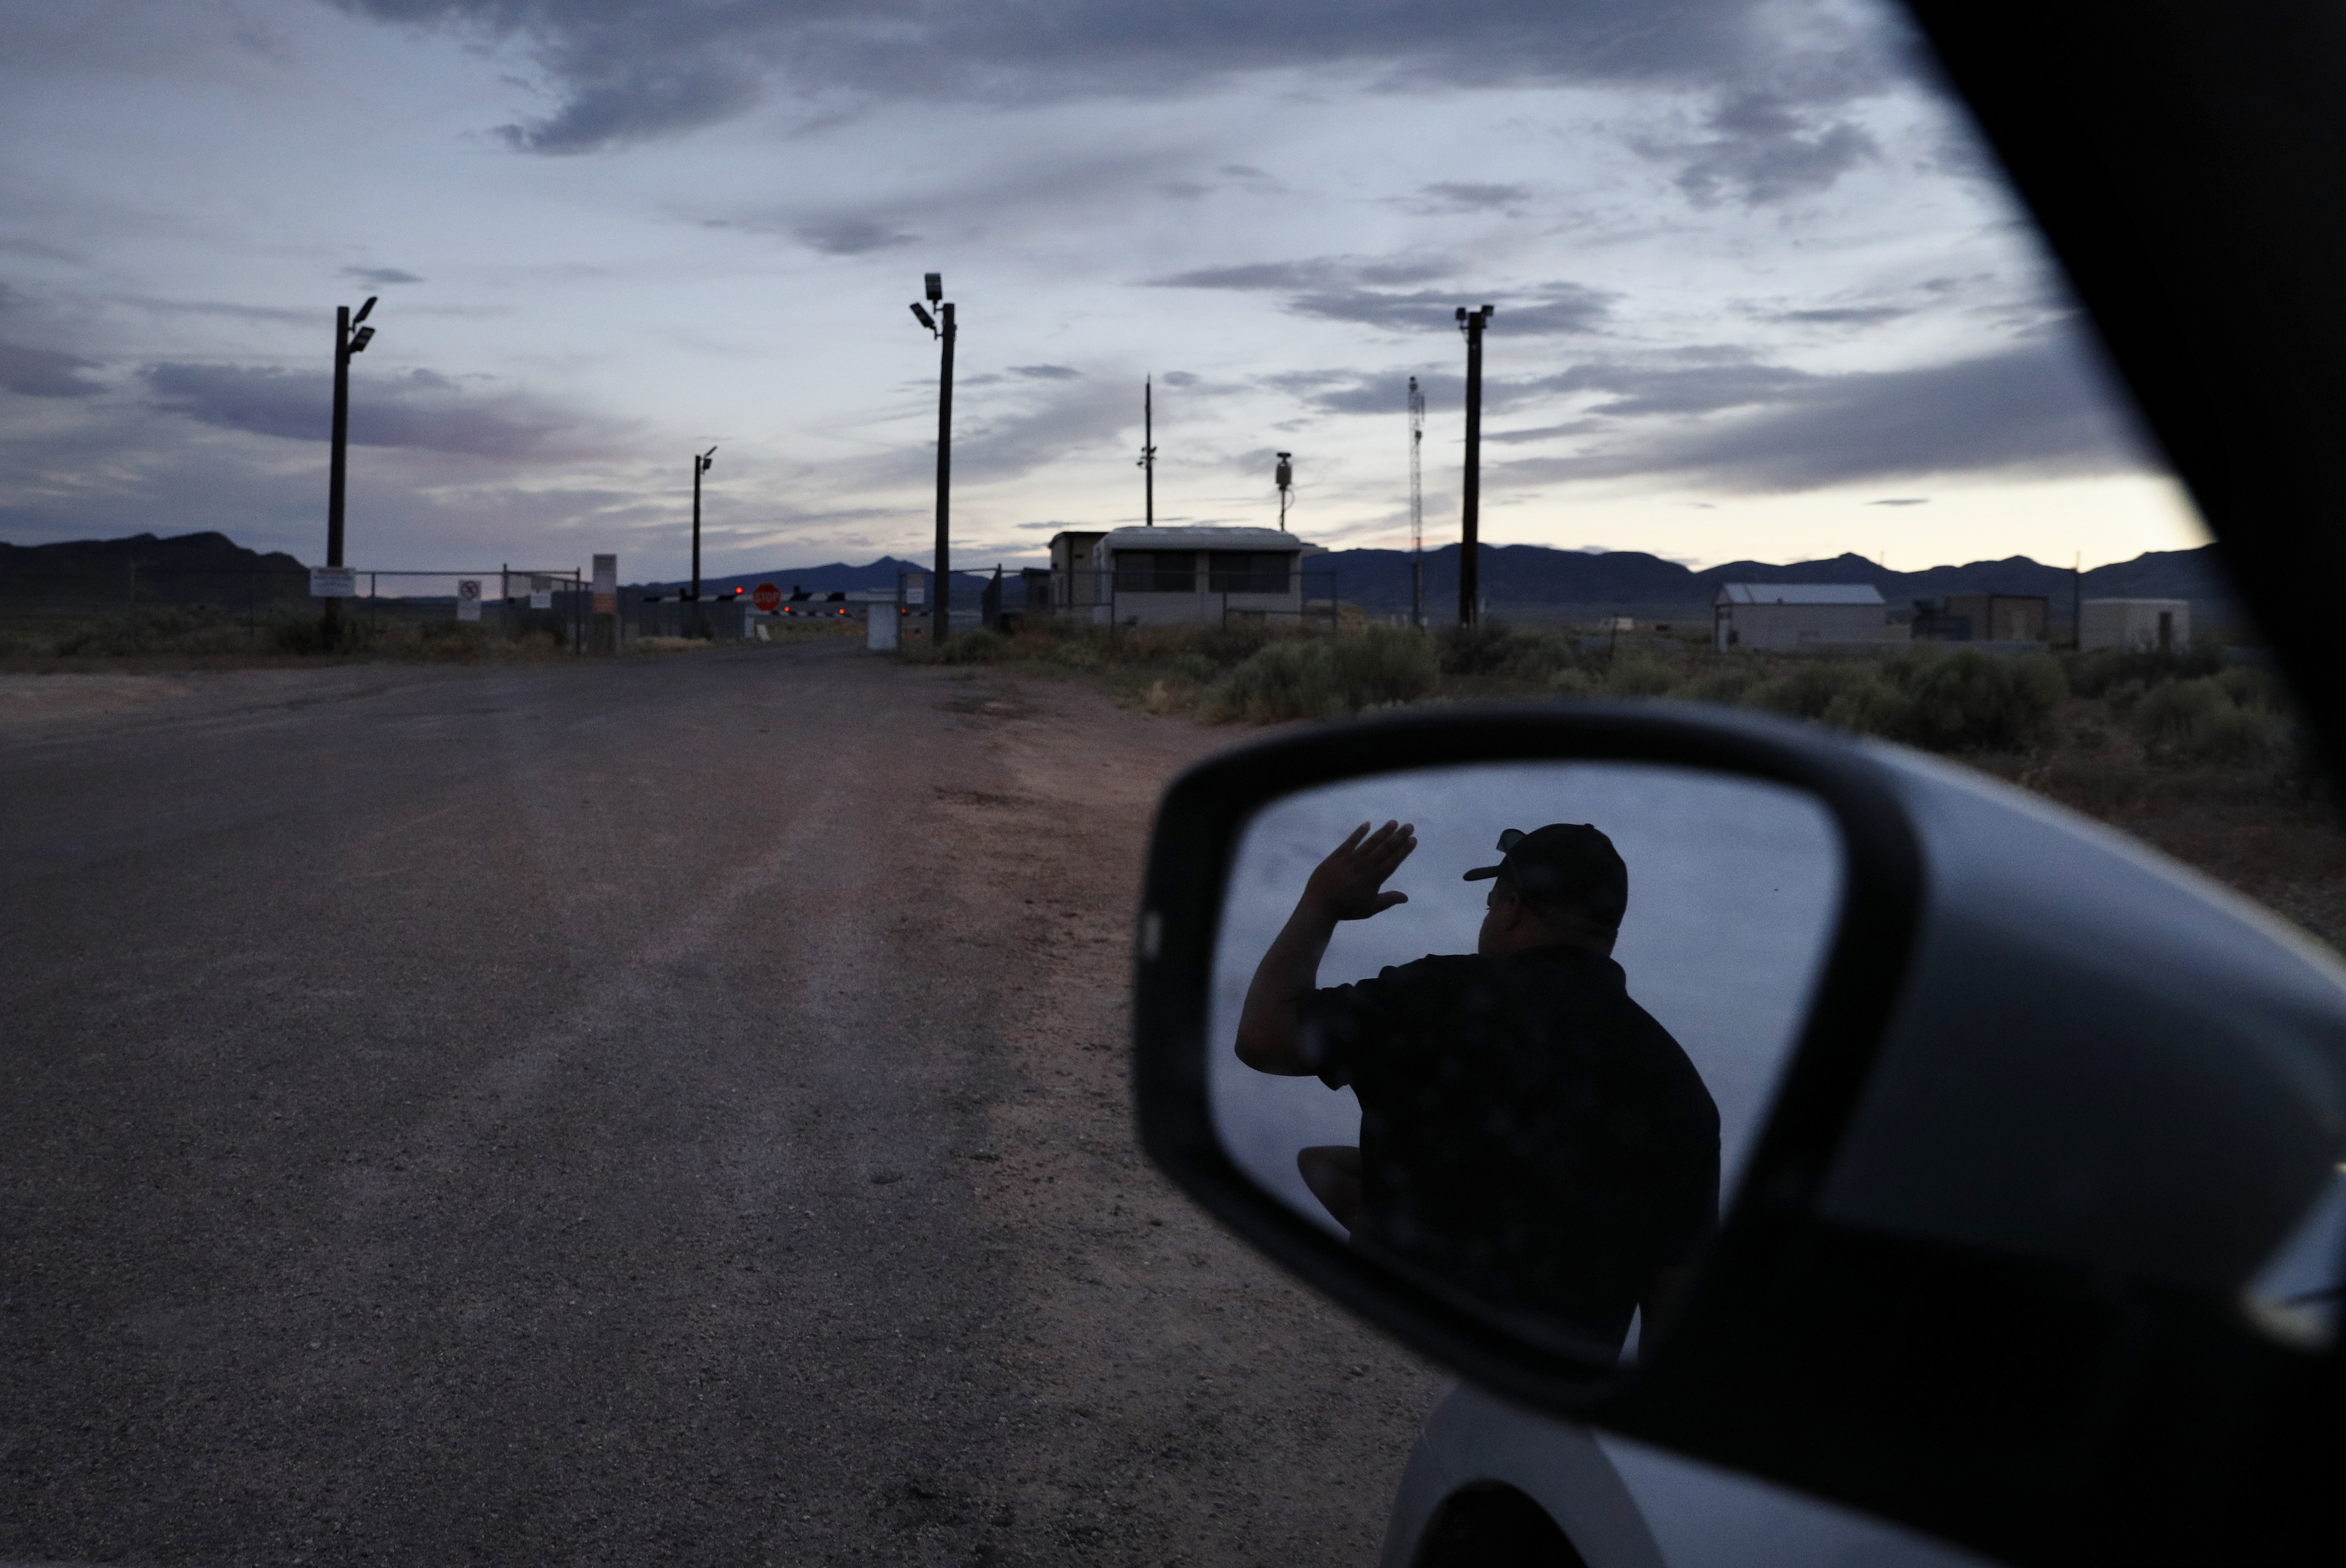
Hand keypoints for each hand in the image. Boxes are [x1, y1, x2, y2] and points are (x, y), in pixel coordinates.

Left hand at [1302, 820, 1416, 921]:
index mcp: (1375, 878)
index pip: (1394, 860)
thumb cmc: (1346, 908)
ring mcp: (1352, 858)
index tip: (1413, 839)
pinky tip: (1367, 824)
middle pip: (1386, 847)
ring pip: (1371, 842)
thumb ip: (1388, 900)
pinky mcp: (1338, 855)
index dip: (1404, 849)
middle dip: (1399, 836)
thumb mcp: (1370, 908)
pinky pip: (1351, 841)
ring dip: (1383, 831)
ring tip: (1393, 822)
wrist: (1320, 904)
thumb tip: (1406, 898)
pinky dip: (1359, 832)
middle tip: (1409, 826)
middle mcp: (1366, 865)